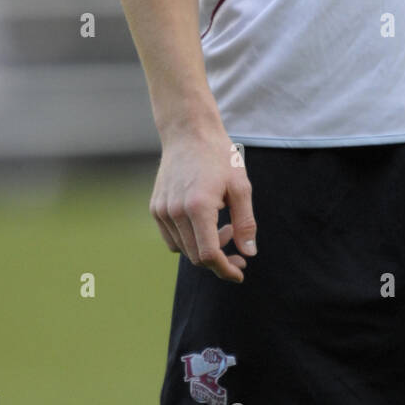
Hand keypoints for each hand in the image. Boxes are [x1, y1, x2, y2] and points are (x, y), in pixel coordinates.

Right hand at [150, 120, 256, 280]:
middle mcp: (176, 212)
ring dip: (204, 247)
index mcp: (198, 207)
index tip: (239, 272)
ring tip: (223, 225)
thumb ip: (245, 222)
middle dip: (219, 259)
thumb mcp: (241, 186)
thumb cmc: (219, 156)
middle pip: (196, 256)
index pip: (209, 255)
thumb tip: (249, 253)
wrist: (189, 131)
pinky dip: (188, 239)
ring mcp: (162, 210)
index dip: (225, 269)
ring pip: (183, 249)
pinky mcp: (155, 207)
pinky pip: (171, 237)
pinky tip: (203, 221)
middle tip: (237, 245)